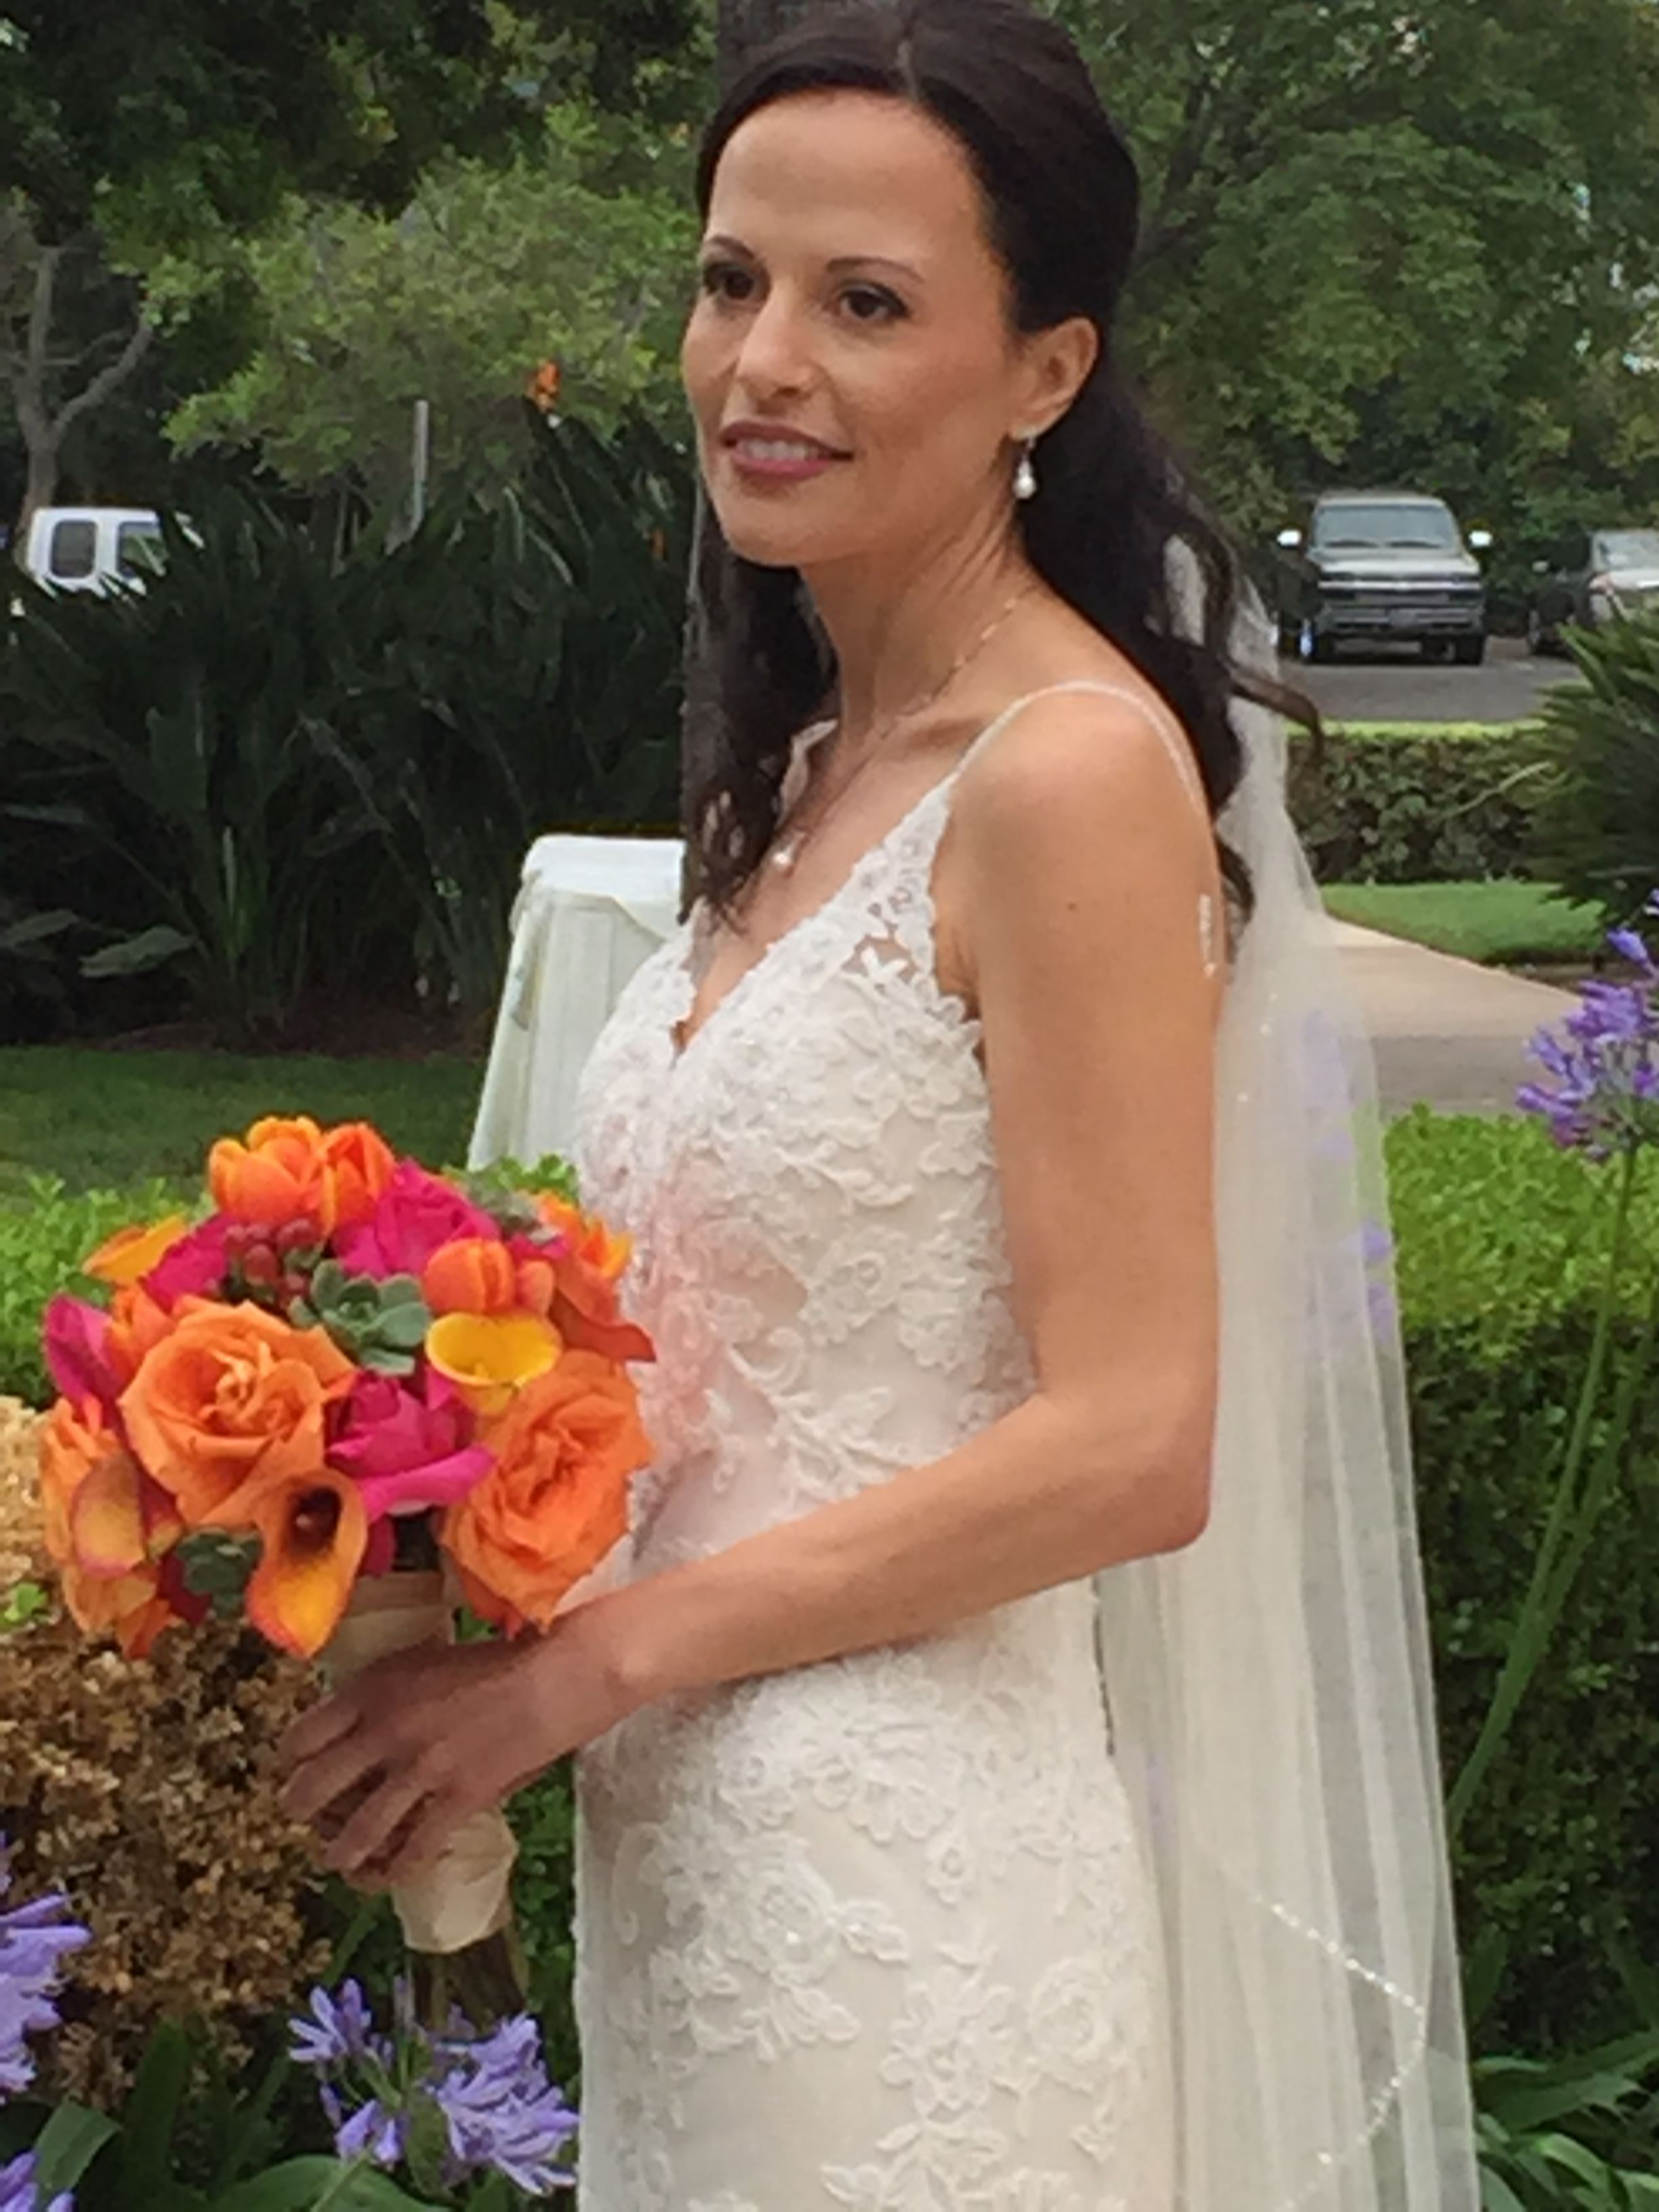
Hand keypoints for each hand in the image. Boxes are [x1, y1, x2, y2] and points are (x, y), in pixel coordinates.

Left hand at [277, 1607, 632, 1888]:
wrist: (552, 1678)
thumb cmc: (495, 1659)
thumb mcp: (423, 1660)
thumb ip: (385, 1694)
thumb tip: (357, 1723)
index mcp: (372, 1689)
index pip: (300, 1737)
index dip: (288, 1762)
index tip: (294, 1770)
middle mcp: (385, 1731)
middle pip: (311, 1790)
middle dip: (300, 1812)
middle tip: (306, 1818)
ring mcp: (420, 1769)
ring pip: (355, 1832)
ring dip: (340, 1853)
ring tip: (338, 1858)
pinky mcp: (457, 1799)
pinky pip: (412, 1850)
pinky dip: (395, 1870)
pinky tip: (390, 1874)